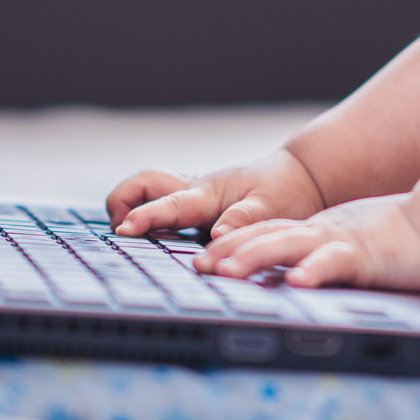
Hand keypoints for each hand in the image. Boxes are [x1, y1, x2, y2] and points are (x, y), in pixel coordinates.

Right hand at [106, 150, 325, 238]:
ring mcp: (192, 195)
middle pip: (143, 183)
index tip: (124, 230)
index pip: (169, 203)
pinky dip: (147, 215)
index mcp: (208, 193)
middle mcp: (194, 190)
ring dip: (131, 205)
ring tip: (128, 237)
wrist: (299, 178)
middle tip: (120, 232)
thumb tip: (215, 237)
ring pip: (148, 189)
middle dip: (122, 202)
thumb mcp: (270, 208)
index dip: (144, 217)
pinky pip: (161, 203)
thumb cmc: (286, 192)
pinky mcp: (195, 203)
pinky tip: (149, 241)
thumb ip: (242, 220)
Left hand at [195, 194, 419, 290]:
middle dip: (231, 252)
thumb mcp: (351, 245)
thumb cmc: (402, 239)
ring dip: (256, 258)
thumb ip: (325, 256)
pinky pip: (335, 262)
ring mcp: (341, 241)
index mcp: (318, 230)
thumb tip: (297, 275)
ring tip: (227, 272)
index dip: (234, 245)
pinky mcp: (365, 255)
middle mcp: (323, 231)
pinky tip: (295, 282)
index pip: (266, 234)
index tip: (204, 259)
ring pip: (290, 245)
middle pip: (267, 237)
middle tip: (200, 267)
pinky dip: (314, 270)